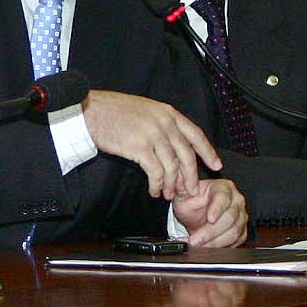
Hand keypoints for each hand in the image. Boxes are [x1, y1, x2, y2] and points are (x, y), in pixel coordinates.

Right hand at [82, 90, 220, 199]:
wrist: (90, 111)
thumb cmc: (112, 112)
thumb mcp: (144, 110)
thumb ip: (161, 124)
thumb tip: (173, 145)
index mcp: (167, 112)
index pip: (195, 134)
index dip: (208, 151)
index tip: (216, 165)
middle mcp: (164, 122)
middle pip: (186, 154)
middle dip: (191, 176)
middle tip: (191, 191)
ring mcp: (152, 134)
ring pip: (172, 166)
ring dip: (172, 185)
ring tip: (168, 195)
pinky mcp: (139, 147)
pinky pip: (155, 172)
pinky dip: (157, 184)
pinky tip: (154, 190)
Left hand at [174, 179, 247, 247]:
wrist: (196, 215)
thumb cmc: (192, 202)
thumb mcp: (183, 194)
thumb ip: (181, 188)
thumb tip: (179, 179)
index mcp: (223, 188)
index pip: (224, 197)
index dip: (218, 208)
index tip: (210, 219)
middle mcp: (236, 201)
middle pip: (229, 218)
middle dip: (210, 232)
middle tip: (195, 240)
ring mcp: (240, 217)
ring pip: (234, 232)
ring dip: (214, 242)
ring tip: (198, 246)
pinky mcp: (241, 231)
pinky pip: (235, 241)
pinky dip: (220, 247)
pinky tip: (207, 247)